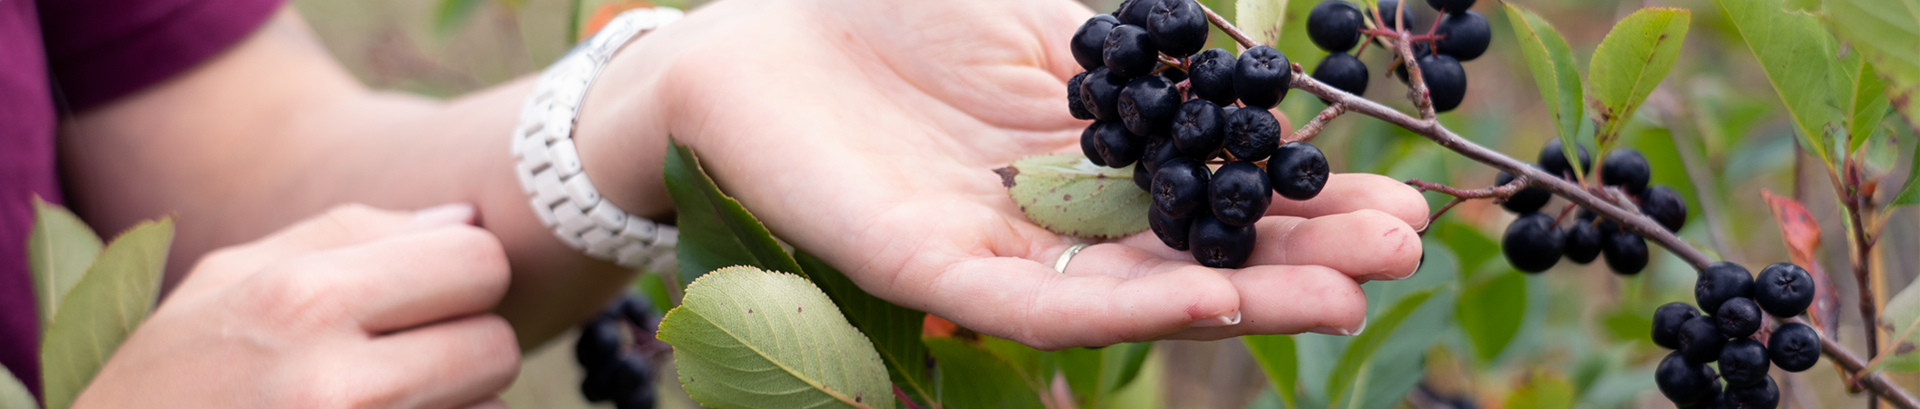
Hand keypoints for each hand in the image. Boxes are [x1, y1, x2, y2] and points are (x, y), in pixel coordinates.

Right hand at [75, 204, 517, 408]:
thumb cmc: (169, 377)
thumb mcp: (228, 280)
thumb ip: (350, 235)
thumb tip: (465, 218)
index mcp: (302, 300)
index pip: (477, 263)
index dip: (463, 275)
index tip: (429, 292)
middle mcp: (335, 384)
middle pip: (496, 345)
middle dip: (467, 346)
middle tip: (407, 355)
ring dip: (457, 404)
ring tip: (378, 401)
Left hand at [583, 0, 1427, 349]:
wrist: (765, 26)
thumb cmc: (898, 12)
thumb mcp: (1052, 22)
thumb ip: (1141, 57)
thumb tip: (1256, 69)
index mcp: (1092, 155)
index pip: (1214, 187)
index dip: (1302, 195)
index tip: (1401, 196)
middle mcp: (1060, 216)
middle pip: (1193, 249)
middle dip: (1299, 251)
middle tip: (1407, 249)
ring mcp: (1001, 249)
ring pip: (1134, 291)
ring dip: (1241, 295)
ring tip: (1345, 291)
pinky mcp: (934, 272)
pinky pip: (1041, 303)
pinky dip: (1128, 305)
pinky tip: (1208, 298)